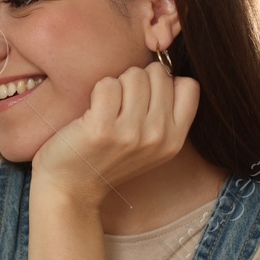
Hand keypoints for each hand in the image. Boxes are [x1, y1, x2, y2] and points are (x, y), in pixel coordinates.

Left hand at [31, 60, 199, 209]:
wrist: (70, 188)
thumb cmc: (105, 159)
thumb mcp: (148, 145)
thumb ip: (164, 114)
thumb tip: (166, 70)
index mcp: (174, 140)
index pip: (189, 86)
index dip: (165, 82)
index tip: (145, 97)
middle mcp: (158, 136)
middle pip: (159, 74)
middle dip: (137, 80)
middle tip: (120, 104)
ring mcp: (131, 133)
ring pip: (134, 75)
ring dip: (116, 84)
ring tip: (105, 108)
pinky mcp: (102, 129)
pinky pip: (107, 84)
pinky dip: (97, 91)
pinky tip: (91, 111)